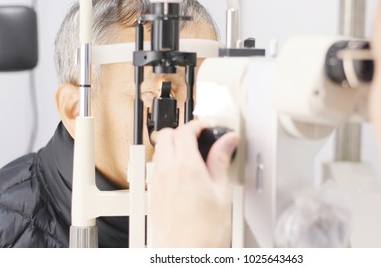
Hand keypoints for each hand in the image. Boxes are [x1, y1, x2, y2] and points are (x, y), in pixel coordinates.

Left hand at [149, 120, 238, 247]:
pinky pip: (156, 167)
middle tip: (199, 137)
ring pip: (158, 149)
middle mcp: (166, 171)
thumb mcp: (222, 193)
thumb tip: (228, 141)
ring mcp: (156, 182)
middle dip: (182, 131)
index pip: (185, 130)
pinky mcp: (153, 194)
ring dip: (172, 144)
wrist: (184, 255)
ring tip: (192, 154)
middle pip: (166, 135)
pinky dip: (167, 161)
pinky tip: (182, 173)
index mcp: (185, 166)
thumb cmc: (203, 232)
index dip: (198, 124)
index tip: (207, 127)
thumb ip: (221, 161)